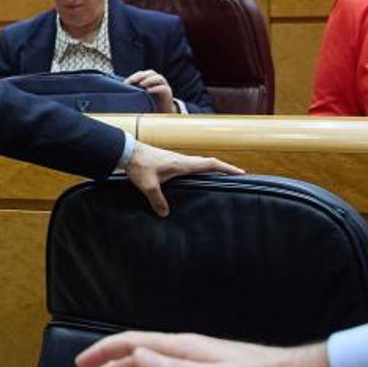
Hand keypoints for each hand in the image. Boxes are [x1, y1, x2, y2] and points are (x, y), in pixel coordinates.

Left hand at [124, 70, 173, 113]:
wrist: (163, 112)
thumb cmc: (150, 103)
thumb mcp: (141, 97)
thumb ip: (134, 92)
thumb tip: (120, 92)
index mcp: (150, 80)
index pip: (142, 74)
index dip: (134, 76)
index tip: (126, 83)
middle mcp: (157, 81)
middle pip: (150, 73)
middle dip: (141, 76)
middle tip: (133, 81)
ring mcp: (164, 86)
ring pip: (159, 78)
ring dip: (149, 80)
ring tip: (141, 84)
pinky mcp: (168, 93)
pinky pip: (163, 88)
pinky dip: (156, 88)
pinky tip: (149, 91)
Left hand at [124, 141, 243, 216]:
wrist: (127, 152)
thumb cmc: (139, 165)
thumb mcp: (148, 186)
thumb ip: (157, 200)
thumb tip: (165, 214)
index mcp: (182, 164)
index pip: (209, 164)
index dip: (226, 168)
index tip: (240, 172)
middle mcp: (182, 160)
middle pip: (208, 163)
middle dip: (222, 169)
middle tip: (235, 176)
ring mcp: (176, 160)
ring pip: (198, 164)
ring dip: (210, 169)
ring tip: (219, 179)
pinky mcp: (169, 161)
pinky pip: (189, 166)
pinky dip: (197, 170)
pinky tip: (194, 179)